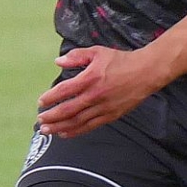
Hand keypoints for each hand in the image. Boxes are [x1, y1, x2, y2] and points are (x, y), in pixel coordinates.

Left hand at [36, 47, 162, 137]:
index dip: (50, 97)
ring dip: (60, 127)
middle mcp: (95, 95)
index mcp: (90, 78)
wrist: (146, 72)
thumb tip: (58, 62)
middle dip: (51, 116)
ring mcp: (103, 107)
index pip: (65, 90)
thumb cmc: (121, 60)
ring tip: (46, 130)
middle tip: (40, 120)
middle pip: (68, 110)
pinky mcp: (111, 115)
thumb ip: (76, 56)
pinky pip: (90, 126)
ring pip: (77, 121)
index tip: (41, 102)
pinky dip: (76, 131)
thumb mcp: (97, 52)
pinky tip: (65, 133)